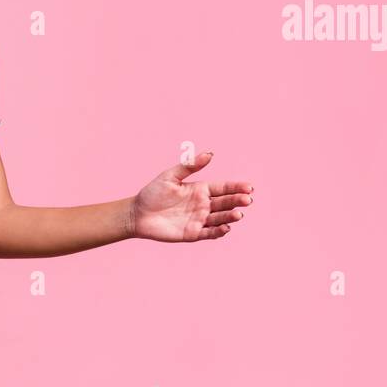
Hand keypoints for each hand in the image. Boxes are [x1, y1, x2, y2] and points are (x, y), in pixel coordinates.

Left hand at [129, 150, 253, 242]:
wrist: (137, 214)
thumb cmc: (152, 193)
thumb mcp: (170, 176)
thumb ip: (190, 166)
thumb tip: (210, 153)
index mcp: (200, 189)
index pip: (223, 188)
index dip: (236, 187)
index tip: (249, 187)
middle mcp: (203, 205)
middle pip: (226, 203)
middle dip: (238, 201)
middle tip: (247, 200)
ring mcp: (199, 219)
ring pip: (220, 218)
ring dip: (230, 216)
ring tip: (238, 214)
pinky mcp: (193, 233)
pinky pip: (209, 233)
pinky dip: (219, 231)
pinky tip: (226, 227)